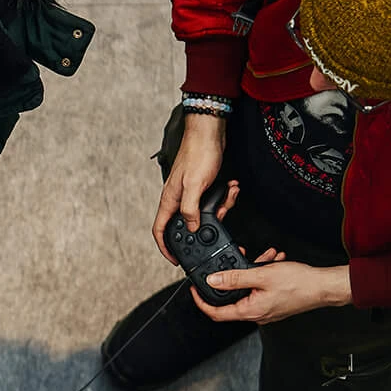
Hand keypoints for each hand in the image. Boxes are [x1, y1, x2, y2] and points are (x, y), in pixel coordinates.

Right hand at [154, 113, 229, 259]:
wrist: (209, 132)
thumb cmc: (198, 154)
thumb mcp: (194, 186)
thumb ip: (190, 210)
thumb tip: (190, 228)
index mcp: (170, 200)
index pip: (161, 230)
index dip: (165, 247)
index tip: (175, 258)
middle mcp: (177, 198)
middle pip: (186, 222)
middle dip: (205, 224)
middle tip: (220, 222)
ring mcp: (190, 192)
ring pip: (204, 211)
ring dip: (220, 206)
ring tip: (229, 195)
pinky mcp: (202, 186)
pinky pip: (213, 200)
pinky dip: (224, 196)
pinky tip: (230, 187)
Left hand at [193, 251, 351, 324]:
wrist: (326, 286)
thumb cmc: (300, 284)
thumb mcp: (262, 275)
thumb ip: (234, 278)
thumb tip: (213, 281)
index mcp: (249, 311)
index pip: (215, 312)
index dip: (201, 300)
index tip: (195, 289)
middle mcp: (256, 314)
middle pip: (233, 297)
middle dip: (233, 276)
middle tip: (235, 261)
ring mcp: (266, 309)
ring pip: (250, 289)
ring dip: (253, 270)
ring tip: (263, 258)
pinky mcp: (275, 303)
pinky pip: (262, 288)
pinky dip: (264, 274)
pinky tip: (273, 261)